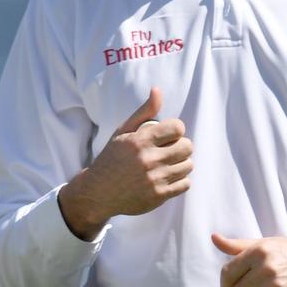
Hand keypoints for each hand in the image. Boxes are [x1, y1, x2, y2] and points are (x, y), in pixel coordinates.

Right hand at [59, 87, 193, 239]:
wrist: (97, 193)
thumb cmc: (112, 158)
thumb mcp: (123, 132)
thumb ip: (144, 112)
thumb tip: (157, 90)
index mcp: (139, 141)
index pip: (178, 128)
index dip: (176, 130)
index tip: (169, 135)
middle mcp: (148, 160)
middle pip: (187, 146)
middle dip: (182, 146)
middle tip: (171, 149)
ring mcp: (154, 179)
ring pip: (188, 165)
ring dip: (181, 164)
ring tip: (169, 164)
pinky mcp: (158, 196)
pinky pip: (185, 184)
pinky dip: (180, 181)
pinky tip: (167, 178)